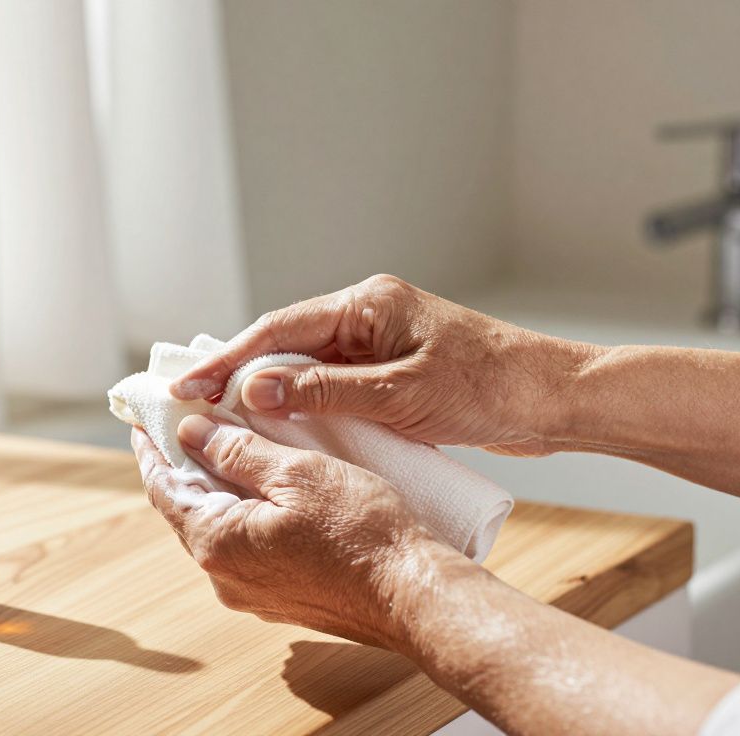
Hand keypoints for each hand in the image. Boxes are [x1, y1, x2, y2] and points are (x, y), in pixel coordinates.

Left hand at [131, 414, 464, 650]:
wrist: (413, 597)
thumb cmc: (363, 532)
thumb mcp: (297, 472)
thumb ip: (237, 451)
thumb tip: (190, 432)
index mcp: (216, 542)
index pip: (162, 488)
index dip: (152, 448)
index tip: (145, 419)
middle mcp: (223, 577)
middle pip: (187, 509)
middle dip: (186, 464)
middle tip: (189, 421)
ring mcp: (252, 594)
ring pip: (219, 528)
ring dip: (219, 488)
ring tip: (229, 444)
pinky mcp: (281, 600)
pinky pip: (247, 547)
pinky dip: (246, 512)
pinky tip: (265, 488)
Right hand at [170, 274, 599, 455]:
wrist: (553, 401)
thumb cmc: (489, 388)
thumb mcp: (400, 395)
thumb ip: (324, 392)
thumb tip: (254, 390)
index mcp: (366, 304)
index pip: (279, 329)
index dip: (227, 359)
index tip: (186, 384)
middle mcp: (366, 316)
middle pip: (283, 343)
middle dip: (234, 373)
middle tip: (186, 403)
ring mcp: (377, 344)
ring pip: (304, 365)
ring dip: (264, 391)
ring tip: (216, 418)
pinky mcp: (389, 371)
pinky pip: (330, 384)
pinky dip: (299, 404)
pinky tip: (276, 427)